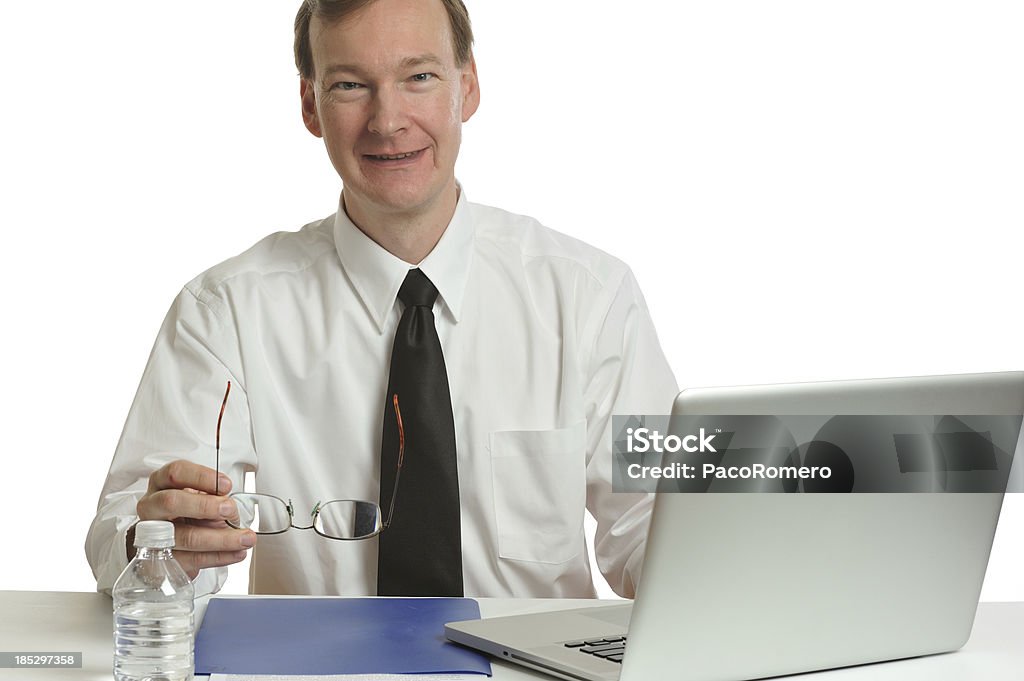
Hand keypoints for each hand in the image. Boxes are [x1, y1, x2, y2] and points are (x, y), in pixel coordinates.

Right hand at [134, 460, 256, 579]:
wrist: (165, 542)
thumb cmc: (184, 512)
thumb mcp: (197, 496)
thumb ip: (212, 496)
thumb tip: (231, 508)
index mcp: (161, 484)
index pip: (176, 473)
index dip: (201, 477)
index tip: (226, 485)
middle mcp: (152, 507)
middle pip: (172, 502)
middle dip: (205, 506)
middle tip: (230, 510)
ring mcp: (151, 535)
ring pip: (185, 537)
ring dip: (221, 539)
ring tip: (244, 538)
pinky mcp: (161, 560)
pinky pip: (192, 559)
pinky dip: (219, 557)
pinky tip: (235, 553)